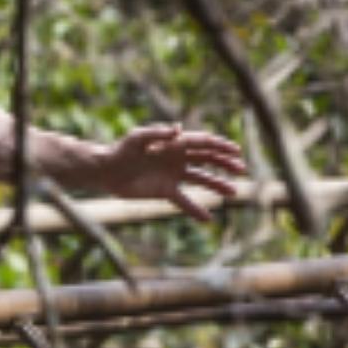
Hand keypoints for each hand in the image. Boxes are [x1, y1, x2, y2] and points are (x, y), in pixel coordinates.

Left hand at [101, 124, 246, 220]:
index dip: (220, 146)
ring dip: (217, 185)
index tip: (236, 151)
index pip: (202, 143)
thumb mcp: (137, 138)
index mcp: (173, 143)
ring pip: (201, 179)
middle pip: (207, 159)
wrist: (106, 170)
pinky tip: (209, 218)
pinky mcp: (165, 191)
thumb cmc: (120, 150)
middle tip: (241, 170)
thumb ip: (157, 133)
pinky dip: (196, 209)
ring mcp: (172, 175)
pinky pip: (184, 201)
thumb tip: (178, 128)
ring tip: (234, 192)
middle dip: (225, 164)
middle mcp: (177, 158)